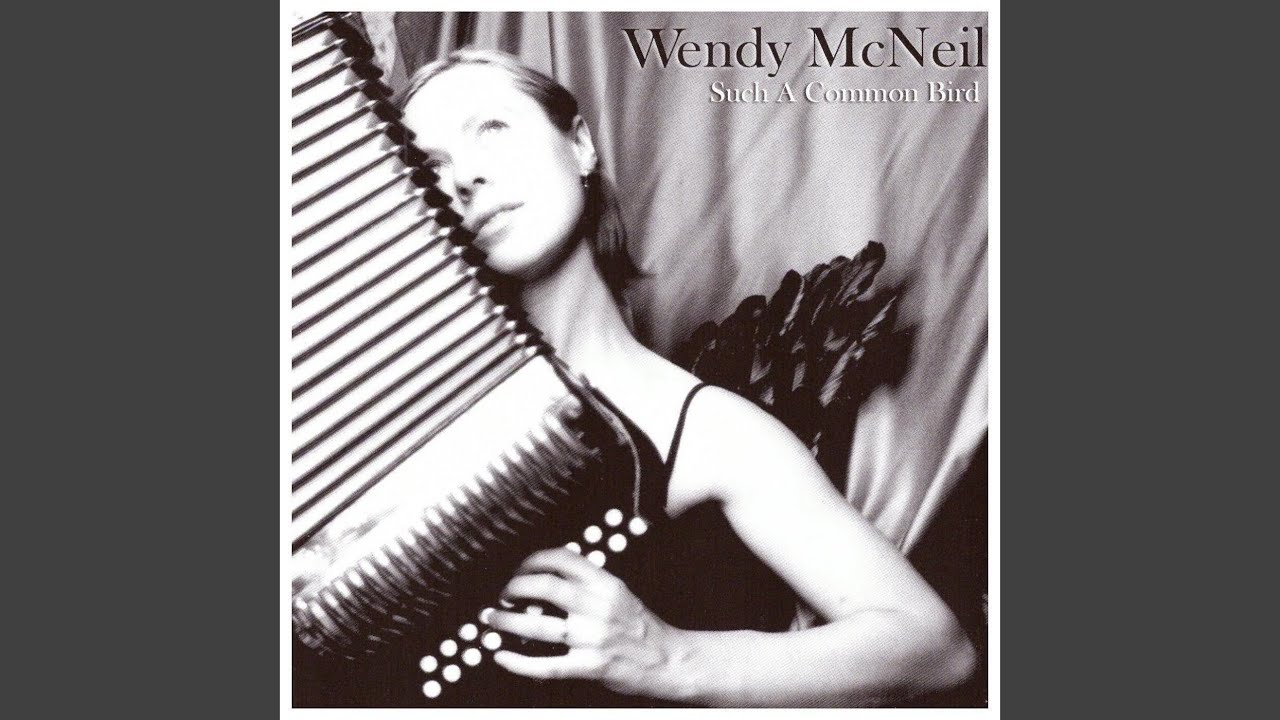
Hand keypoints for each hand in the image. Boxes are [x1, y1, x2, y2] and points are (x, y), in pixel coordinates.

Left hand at [489, 547, 687, 698]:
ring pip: (539, 625)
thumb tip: (546, 577)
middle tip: (502, 594)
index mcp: (606, 584)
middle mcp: (598, 607)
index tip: (519, 568)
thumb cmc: (642, 627)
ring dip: (508, 621)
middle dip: (514, 588)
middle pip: (545, 587)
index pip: (562, 558)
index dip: (533, 560)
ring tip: (493, 620)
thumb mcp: (619, 593)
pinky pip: (546, 665)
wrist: (669, 659)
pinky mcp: (590, 666)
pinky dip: (519, 662)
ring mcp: (593, 637)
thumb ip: (588, 584)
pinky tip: (502, 656)